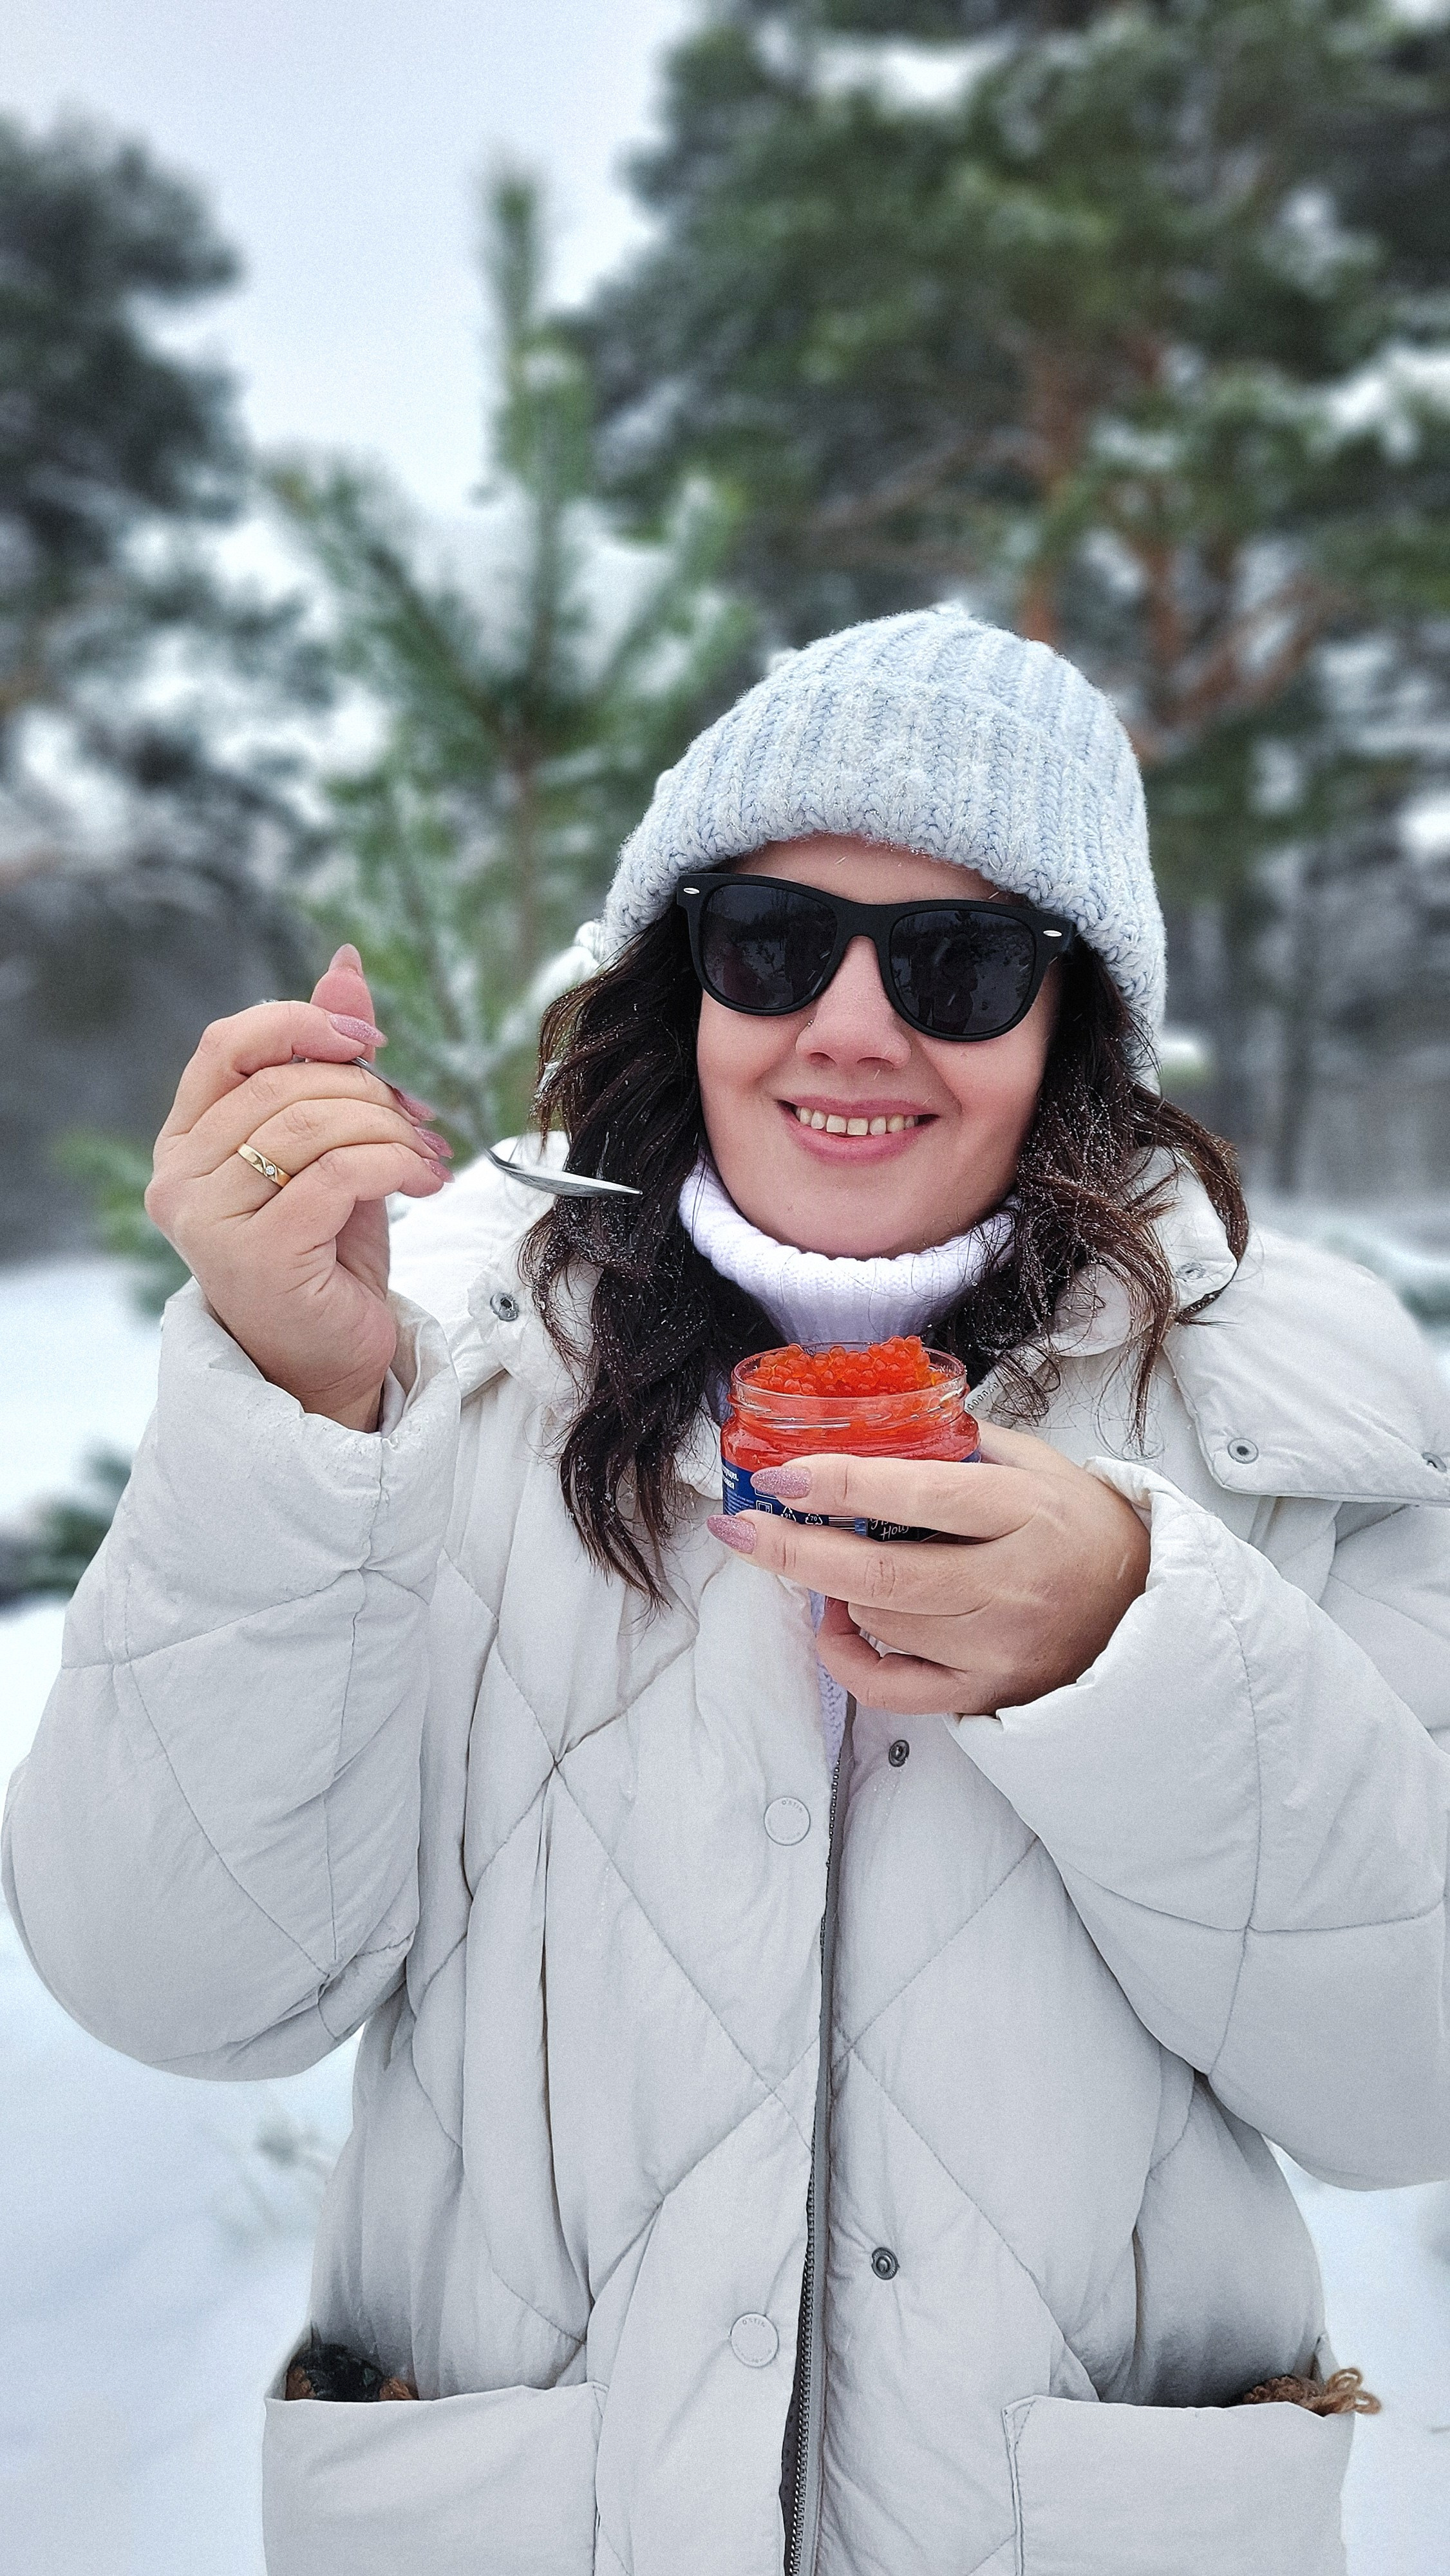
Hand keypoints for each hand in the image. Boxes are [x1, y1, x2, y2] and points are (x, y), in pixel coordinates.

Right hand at [144, 947, 450, 1428]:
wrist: (328, 1357)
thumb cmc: (324, 1250)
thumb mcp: (329, 1143)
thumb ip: (327, 1057)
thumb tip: (346, 963)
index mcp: (186, 1139)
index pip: (227, 1044)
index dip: (302, 1022)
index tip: (370, 1040)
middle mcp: (179, 1176)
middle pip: (284, 1083)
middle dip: (369, 1090)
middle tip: (419, 1120)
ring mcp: (208, 1220)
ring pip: (313, 1126)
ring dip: (389, 1130)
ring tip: (426, 1156)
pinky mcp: (254, 1256)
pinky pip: (337, 1176)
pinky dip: (393, 1166)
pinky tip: (423, 1182)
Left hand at [707, 1423, 1149, 1715]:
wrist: (1144, 1611)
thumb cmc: (1081, 1526)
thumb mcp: (1035, 1463)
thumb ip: (957, 1444)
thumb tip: (867, 1425)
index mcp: (1026, 1512)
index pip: (916, 1497)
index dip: (837, 1485)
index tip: (780, 1475)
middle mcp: (1012, 1586)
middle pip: (880, 1576)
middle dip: (794, 1551)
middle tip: (739, 1529)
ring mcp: (998, 1650)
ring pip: (881, 1625)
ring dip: (832, 1591)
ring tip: (819, 1558)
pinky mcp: (986, 1694)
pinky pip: (892, 1689)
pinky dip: (847, 1657)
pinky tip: (836, 1623)